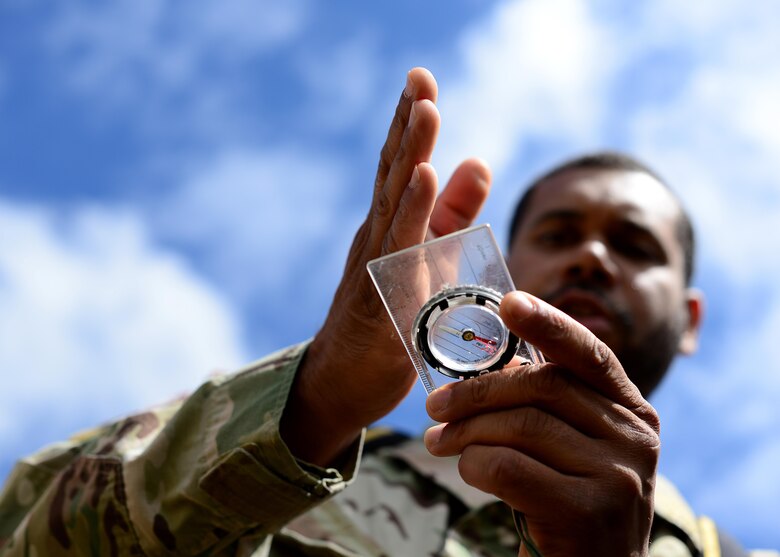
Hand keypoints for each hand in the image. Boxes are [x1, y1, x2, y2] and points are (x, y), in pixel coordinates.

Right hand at [280, 68, 491, 465]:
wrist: (342, 382)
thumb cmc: (387, 319)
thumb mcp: (427, 258)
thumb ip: (452, 214)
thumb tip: (479, 160)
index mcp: (388, 226)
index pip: (399, 166)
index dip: (409, 122)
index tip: (421, 77)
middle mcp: (376, 237)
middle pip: (393, 174)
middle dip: (409, 125)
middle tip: (420, 78)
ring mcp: (374, 267)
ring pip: (393, 204)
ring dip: (410, 156)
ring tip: (424, 112)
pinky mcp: (379, 299)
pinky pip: (397, 252)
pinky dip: (411, 214)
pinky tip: (420, 180)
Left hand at [424, 292, 659, 556]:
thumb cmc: (566, 501)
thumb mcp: (572, 448)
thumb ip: (548, 406)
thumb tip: (487, 365)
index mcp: (631, 412)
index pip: (589, 354)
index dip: (548, 323)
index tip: (508, 303)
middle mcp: (635, 438)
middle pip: (542, 386)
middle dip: (477, 391)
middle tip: (434, 406)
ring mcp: (618, 477)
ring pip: (520, 425)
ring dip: (465, 431)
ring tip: (437, 441)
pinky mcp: (588, 512)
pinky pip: (508, 467)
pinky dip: (474, 463)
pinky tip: (465, 469)